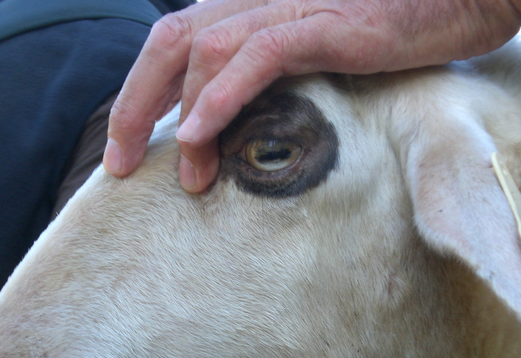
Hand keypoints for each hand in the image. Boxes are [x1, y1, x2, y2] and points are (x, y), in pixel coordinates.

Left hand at [105, 0, 520, 190]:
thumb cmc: (401, 28)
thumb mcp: (323, 53)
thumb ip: (275, 75)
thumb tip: (239, 123)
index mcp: (252, 5)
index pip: (173, 43)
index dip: (139, 93)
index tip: (126, 148)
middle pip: (168, 42)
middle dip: (133, 106)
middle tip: (118, 165)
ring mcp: (291, 5)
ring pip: (203, 49)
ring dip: (183, 119)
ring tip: (187, 178)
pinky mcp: (326, 22)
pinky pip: (258, 55)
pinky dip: (222, 96)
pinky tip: (202, 133)